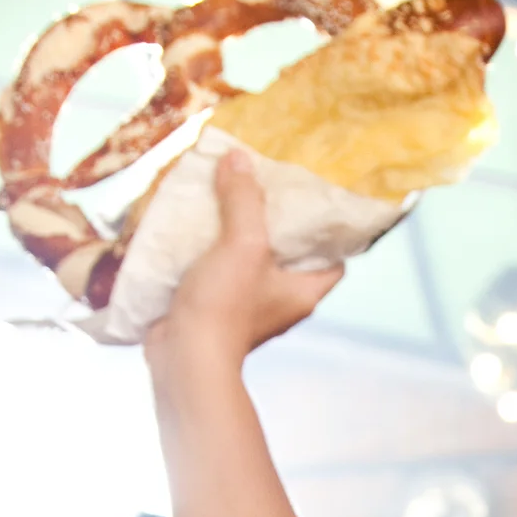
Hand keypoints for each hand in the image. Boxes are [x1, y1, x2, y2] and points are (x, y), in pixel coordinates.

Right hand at [148, 153, 344, 365]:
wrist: (182, 357)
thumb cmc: (225, 307)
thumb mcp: (243, 244)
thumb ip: (244, 200)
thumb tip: (239, 159)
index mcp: (304, 291)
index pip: (334, 259)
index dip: (330, 232)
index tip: (314, 203)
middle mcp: (282, 301)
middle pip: (289, 255)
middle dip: (276, 224)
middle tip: (264, 190)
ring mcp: (249, 309)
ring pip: (251, 262)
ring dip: (239, 234)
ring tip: (228, 198)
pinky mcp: (218, 310)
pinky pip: (221, 272)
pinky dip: (212, 251)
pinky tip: (198, 225)